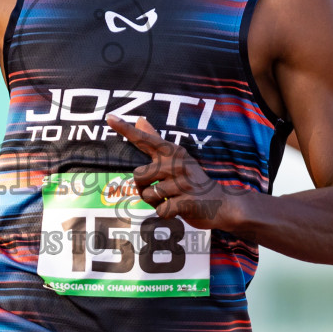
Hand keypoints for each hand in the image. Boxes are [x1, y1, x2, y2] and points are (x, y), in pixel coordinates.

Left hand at [107, 114, 235, 229]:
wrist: (223, 203)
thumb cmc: (192, 180)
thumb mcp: (177, 157)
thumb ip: (156, 140)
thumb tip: (139, 120)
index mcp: (173, 152)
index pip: (146, 139)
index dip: (126, 129)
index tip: (109, 118)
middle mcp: (177, 164)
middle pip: (138, 176)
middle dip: (144, 188)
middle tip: (162, 190)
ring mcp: (183, 182)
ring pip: (148, 195)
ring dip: (155, 202)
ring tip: (172, 198)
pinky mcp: (187, 201)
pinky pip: (160, 210)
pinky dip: (165, 213)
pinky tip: (178, 208)